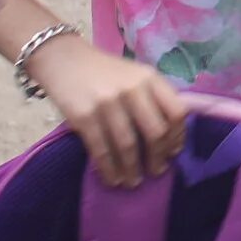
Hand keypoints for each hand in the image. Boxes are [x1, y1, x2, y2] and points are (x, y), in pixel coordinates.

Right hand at [26, 35, 186, 188]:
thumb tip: (169, 138)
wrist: (63, 59)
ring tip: (133, 181)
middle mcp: (132, 89)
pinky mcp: (84, 117)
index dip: (177, 137)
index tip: (172, 152)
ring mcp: (107, 103)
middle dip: (157, 158)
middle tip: (156, 171)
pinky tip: (112, 179)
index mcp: (149, 78)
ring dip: (132, 170)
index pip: (176, 112)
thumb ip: (153, 98)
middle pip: (155, 133)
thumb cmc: (104, 72)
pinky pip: (101, 151)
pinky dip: (109, 170)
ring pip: (128, 146)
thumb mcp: (135, 75)